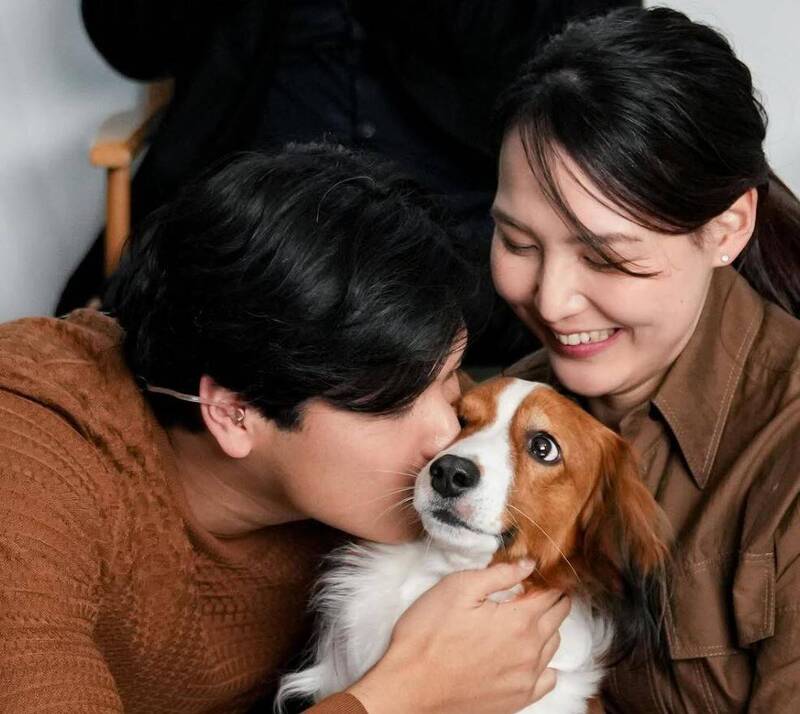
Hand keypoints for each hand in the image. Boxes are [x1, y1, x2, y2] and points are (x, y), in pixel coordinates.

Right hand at [346, 560, 569, 713]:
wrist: (410, 686)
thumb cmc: (428, 634)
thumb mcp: (458, 587)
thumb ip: (499, 573)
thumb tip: (529, 564)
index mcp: (519, 620)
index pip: (551, 594)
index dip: (546, 580)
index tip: (538, 574)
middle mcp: (530, 650)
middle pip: (558, 617)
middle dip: (552, 600)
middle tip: (535, 591)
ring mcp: (526, 678)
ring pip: (554, 645)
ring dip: (547, 627)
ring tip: (527, 618)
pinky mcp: (517, 699)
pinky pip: (548, 678)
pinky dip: (545, 662)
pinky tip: (528, 654)